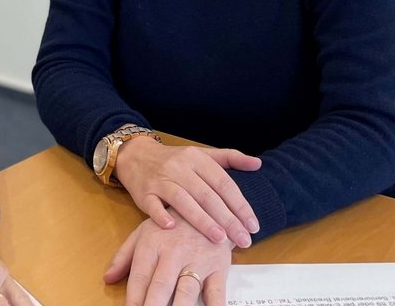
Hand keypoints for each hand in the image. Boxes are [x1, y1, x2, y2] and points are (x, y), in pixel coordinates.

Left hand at [104, 211, 232, 305]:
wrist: (208, 205)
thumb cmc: (172, 223)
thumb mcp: (143, 232)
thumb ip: (124, 256)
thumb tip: (107, 278)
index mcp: (152, 244)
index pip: (139, 277)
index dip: (133, 298)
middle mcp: (174, 253)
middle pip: (160, 285)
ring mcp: (197, 260)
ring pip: (186, 290)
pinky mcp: (219, 267)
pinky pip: (217, 292)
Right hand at [114, 139, 260, 246]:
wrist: (136, 155)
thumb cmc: (175, 160)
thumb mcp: (202, 154)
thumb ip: (231, 158)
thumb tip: (258, 163)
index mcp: (197, 158)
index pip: (223, 183)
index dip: (240, 205)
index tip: (253, 226)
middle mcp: (179, 168)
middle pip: (206, 195)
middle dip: (227, 219)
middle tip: (243, 240)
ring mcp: (160, 180)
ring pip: (182, 200)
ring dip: (201, 220)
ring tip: (219, 239)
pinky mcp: (143, 192)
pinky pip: (152, 205)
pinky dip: (161, 215)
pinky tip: (172, 227)